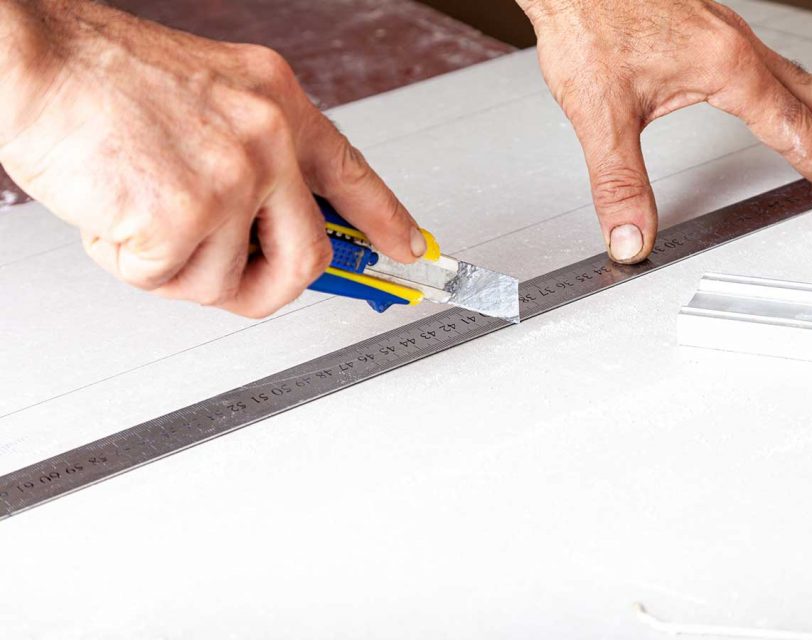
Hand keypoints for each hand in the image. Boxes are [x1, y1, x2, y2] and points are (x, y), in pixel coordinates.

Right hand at [0, 0, 425, 317]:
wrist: (34, 61)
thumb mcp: (212, 97)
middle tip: (238, 282)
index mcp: (278, 103)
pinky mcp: (183, 217)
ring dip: (176, 267)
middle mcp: (267, 140)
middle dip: (269, 287)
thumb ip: (255, 157)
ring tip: (138, 209)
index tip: (409, 250)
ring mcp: (230, 180)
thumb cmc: (104, 79)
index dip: (386, 221)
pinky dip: (130, 262)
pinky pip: (167, 281)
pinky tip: (112, 211)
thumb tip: (273, 229)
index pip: (352, 174)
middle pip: (307, 259)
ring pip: (225, 282)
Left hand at [517, 0, 811, 263]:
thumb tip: (631, 238)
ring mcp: (724, 30)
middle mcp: (735, 44)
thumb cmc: (587, 24)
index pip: (793, 128)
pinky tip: (772, 96)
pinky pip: (767, 59)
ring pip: (793, 74)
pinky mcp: (704, 25)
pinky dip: (789, 87)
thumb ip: (619, 183)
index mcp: (727, 67)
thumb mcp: (600, 116)